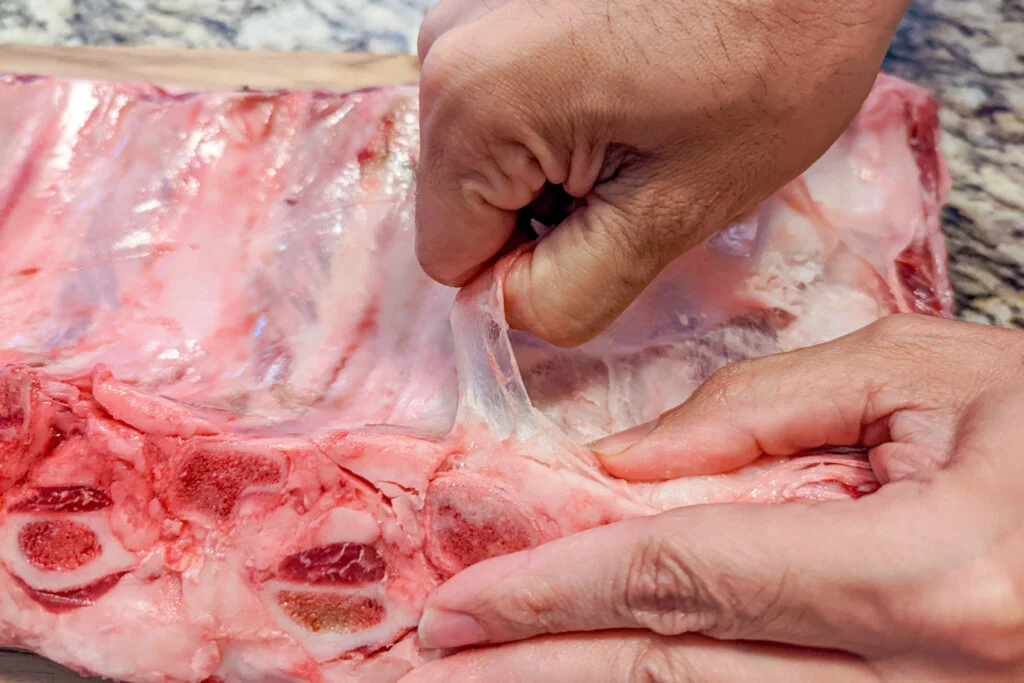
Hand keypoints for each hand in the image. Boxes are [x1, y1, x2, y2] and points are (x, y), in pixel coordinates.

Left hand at [400, 315, 1023, 680]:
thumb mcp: (930, 376)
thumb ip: (766, 410)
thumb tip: (628, 462)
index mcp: (930, 577)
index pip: (680, 581)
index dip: (555, 590)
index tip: (463, 600)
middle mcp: (926, 679)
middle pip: (679, 675)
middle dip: (544, 667)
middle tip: (442, 655)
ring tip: (503, 676)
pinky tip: (621, 675)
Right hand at [415, 0, 911, 345]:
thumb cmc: (768, 61)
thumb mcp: (675, 212)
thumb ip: (568, 294)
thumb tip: (503, 312)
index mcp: (472, 107)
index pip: (452, 261)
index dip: (529, 268)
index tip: (612, 223)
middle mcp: (442, 48)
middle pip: (464, 202)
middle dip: (543, 209)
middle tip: (639, 165)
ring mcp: (465, 10)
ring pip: (485, 153)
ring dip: (552, 160)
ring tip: (639, 114)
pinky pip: (502, 101)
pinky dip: (554, 111)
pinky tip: (622, 80)